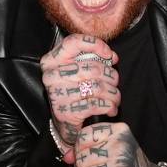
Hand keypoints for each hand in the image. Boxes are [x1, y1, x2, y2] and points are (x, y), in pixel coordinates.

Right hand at [42, 33, 119, 151]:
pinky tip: (111, 108)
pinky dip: (109, 106)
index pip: (73, 43)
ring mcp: (57, 94)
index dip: (95, 45)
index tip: (110, 55)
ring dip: (112, 93)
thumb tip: (112, 57)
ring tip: (115, 97)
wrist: (64, 123)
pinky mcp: (66, 112)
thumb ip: (92, 59)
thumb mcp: (77, 71)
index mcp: (51, 61)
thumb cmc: (74, 91)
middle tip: (114, 82)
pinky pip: (96, 104)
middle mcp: (51, 76)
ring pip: (97, 87)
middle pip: (92, 68)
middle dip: (110, 76)